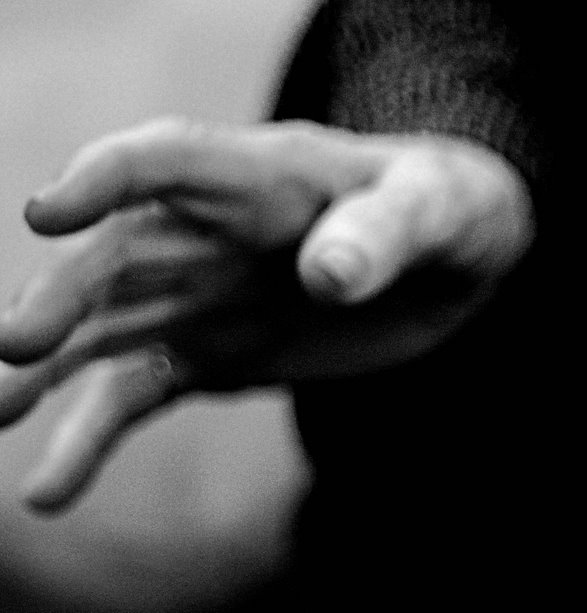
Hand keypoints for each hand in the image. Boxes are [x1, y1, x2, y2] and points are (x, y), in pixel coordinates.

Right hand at [0, 118, 531, 512]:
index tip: (47, 213)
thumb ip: (385, 234)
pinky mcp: (208, 355)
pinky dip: (91, 439)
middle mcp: (206, 233)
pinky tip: (48, 490)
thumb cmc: (443, 209)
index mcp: (260, 175)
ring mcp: (197, 295)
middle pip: (118, 257)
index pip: (168, 160)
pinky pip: (136, 395)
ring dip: (44, 371)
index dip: (107, 179)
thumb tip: (328, 275)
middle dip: (63, 296)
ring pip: (102, 330)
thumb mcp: (436, 209)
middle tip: (14, 344)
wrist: (453, 257)